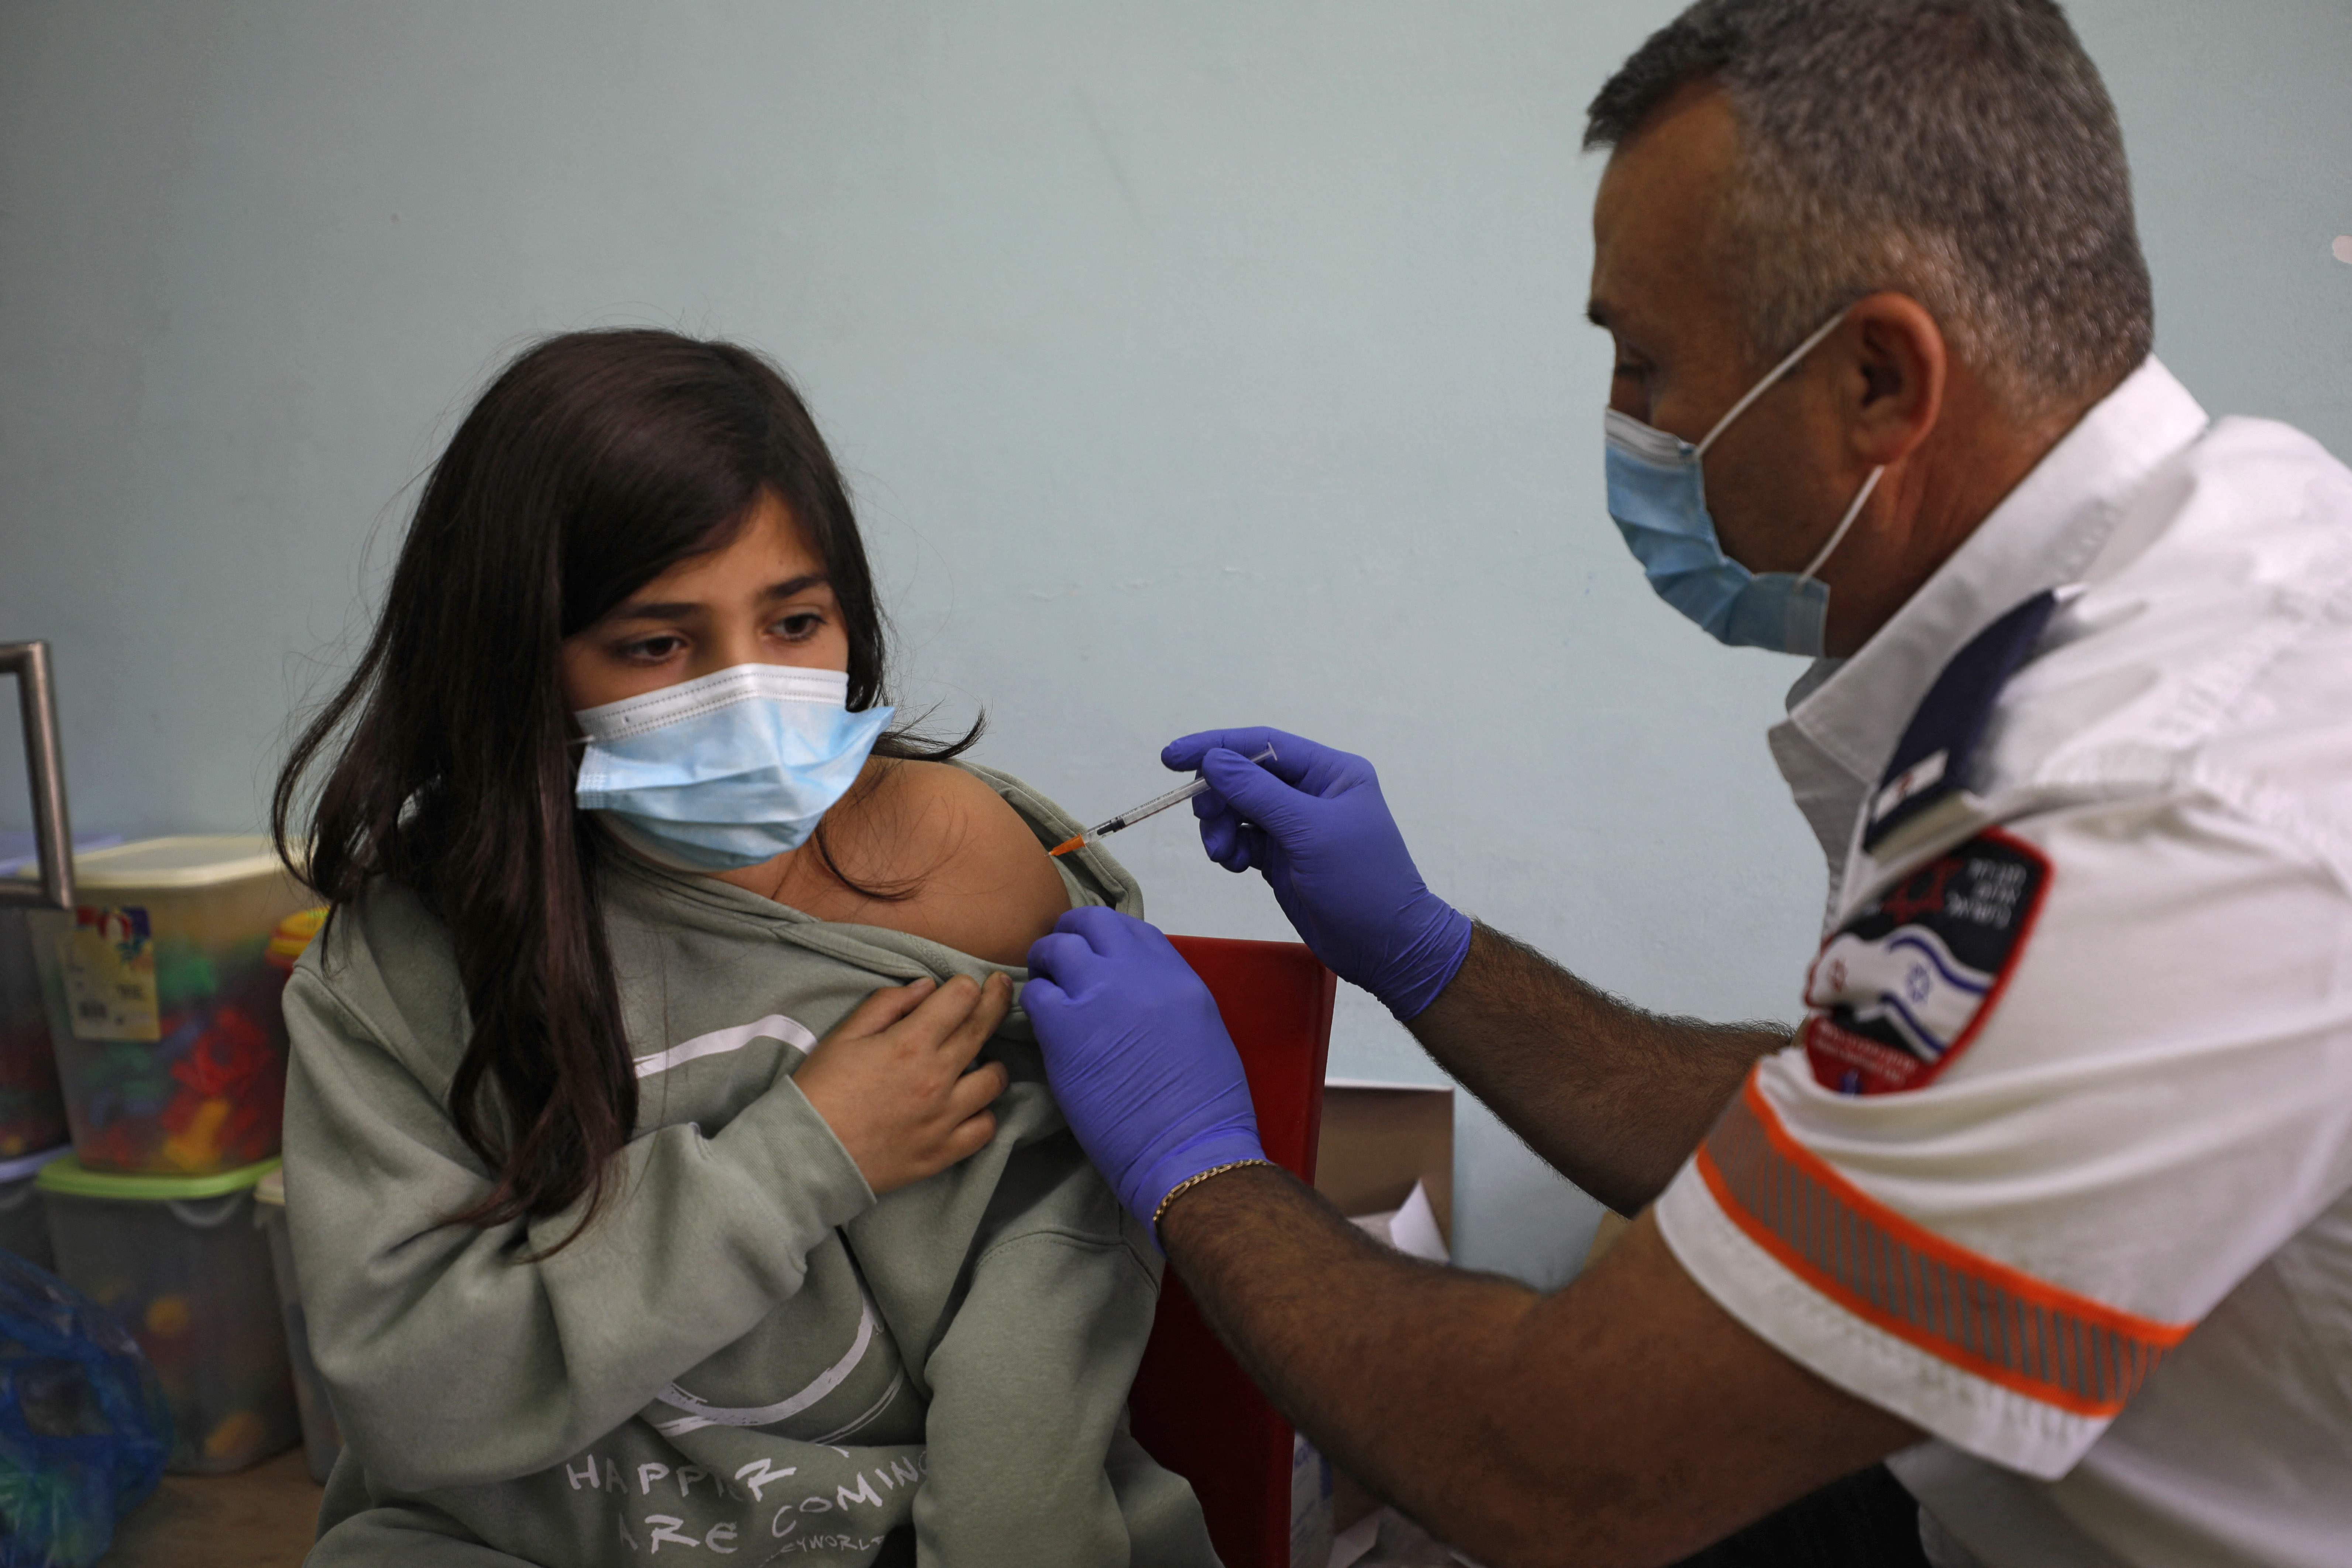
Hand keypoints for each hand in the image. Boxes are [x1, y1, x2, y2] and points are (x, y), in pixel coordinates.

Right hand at [795, 974, 1013, 1195]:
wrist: (806, 1156)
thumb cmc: (819, 1090)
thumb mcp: (844, 1036)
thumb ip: (887, 1005)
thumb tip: (927, 988)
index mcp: (910, 1044)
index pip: (961, 999)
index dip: (966, 985)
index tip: (968, 984)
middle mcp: (936, 1078)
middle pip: (983, 1029)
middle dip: (997, 1001)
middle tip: (1001, 989)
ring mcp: (944, 1118)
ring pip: (994, 1081)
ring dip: (992, 1064)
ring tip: (980, 1061)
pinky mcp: (943, 1152)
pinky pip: (985, 1129)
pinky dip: (983, 1114)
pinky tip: (971, 1106)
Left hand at [1022, 907, 1265, 1230]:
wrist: (1187, 1148)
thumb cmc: (1204, 1108)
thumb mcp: (1202, 1031)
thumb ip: (1167, 999)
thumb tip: (1137, 992)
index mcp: (1177, 976)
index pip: (1133, 930)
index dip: (1108, 937)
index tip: (1096, 951)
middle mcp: (1138, 974)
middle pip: (1092, 925)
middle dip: (1072, 934)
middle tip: (1060, 957)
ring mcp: (1100, 995)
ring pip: (1058, 950)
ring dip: (1046, 962)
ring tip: (1043, 983)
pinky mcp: (1065, 1028)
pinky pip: (1037, 995)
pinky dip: (1034, 1002)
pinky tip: (1041, 1022)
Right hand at [1162, 727, 1472, 1019]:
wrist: (1385, 948)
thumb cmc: (1360, 882)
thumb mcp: (1309, 831)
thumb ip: (1257, 792)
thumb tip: (1212, 759)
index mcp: (1330, 772)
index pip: (1263, 744)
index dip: (1215, 746)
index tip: (1170, 758)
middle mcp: (1312, 792)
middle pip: (1245, 775)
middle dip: (1218, 796)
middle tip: (1205, 822)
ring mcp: (1296, 825)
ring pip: (1238, 809)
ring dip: (1220, 827)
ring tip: (1222, 854)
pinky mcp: (1282, 856)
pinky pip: (1242, 839)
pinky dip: (1229, 849)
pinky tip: (1233, 866)